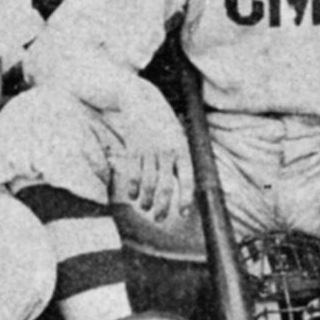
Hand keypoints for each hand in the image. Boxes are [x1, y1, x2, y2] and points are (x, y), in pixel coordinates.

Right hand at [113, 84, 191, 223]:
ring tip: (146, 208)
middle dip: (163, 207)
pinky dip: (132, 189)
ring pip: (148, 184)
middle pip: (166, 186)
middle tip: (160, 219)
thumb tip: (185, 186)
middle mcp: (166, 151)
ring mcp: (149, 150)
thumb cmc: (163, 123)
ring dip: (146, 200)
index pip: (187, 179)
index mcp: (182, 149)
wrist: (141, 100)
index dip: (185, 199)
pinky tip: (133, 196)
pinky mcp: (133, 149)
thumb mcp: (178, 137)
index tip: (183, 214)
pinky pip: (133, 174)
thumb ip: (181, 159)